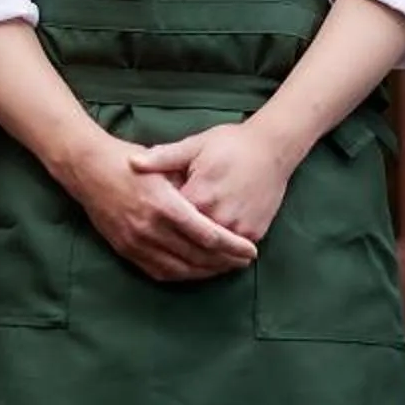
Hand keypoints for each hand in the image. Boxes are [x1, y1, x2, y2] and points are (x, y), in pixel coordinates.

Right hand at [57, 129, 260, 282]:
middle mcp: (150, 228)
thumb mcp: (164, 165)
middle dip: (226, 262)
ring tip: (226, 268)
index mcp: (164, 204)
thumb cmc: (129, 161)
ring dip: (207, 272)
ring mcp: (136, 242)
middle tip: (245, 262)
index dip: (232, 246)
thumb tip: (218, 205)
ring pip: (180, 269)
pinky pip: (159, 271)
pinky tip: (197, 271)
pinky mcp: (126, 250)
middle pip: (197, 256)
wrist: (88, 169)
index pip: (207, 235)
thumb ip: (189, 185)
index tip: (250, 250)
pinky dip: (182, 275)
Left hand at [131, 120, 300, 244]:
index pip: (170, 222)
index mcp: (199, 195)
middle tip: (156, 251)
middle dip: (171, 248)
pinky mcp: (254, 233)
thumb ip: (163, 158)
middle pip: (188, 243)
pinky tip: (203, 261)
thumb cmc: (231, 143)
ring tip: (176, 262)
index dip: (156, 226)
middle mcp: (219, 217)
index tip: (143, 226)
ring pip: (210, 254)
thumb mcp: (195, 145)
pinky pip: (231, 254)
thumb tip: (131, 162)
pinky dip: (217, 259)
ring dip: (194, 261)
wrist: (273, 148)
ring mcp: (239, 228)